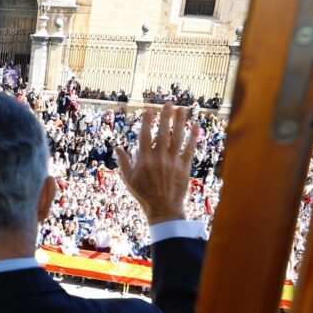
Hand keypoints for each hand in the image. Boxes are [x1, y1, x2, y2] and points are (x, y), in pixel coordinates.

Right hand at [115, 102, 198, 224]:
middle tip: (169, 103)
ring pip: (177, 137)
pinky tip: (196, 126)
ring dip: (180, 122)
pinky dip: (193, 137)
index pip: (144, 136)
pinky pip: (189, 148)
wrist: (163, 208)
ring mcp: (173, 161)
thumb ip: (123, 162)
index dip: (146, 122)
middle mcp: (159, 158)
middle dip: (166, 116)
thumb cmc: (143, 194)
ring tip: (182, 109)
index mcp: (144, 160)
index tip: (149, 111)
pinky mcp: (184, 166)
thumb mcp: (128, 179)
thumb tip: (117, 147)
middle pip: (163, 132)